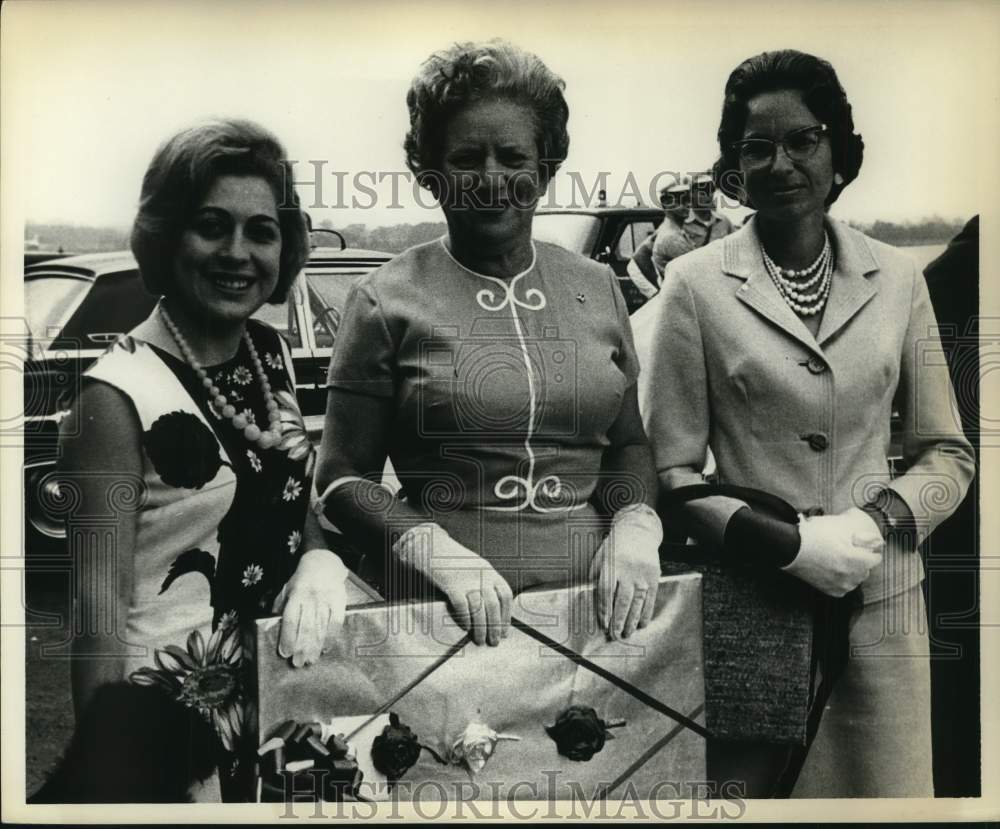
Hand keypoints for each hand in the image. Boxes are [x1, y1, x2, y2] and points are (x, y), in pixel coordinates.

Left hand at [272, 549, 347, 666]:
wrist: (323, 563)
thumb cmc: (301, 580)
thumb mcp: (286, 589)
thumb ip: (279, 606)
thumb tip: (270, 626)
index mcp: (296, 594)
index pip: (290, 619)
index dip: (288, 637)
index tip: (285, 653)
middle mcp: (311, 597)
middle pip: (306, 627)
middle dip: (302, 647)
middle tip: (298, 663)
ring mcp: (327, 599)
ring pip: (320, 627)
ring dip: (315, 646)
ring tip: (310, 660)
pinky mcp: (339, 601)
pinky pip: (336, 622)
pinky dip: (331, 637)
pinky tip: (325, 648)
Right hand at [394, 523, 512, 645]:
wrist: (430, 545)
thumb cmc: (451, 559)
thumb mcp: (474, 566)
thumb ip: (483, 583)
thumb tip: (491, 611)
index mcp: (489, 570)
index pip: (505, 595)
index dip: (507, 615)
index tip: (505, 630)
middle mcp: (481, 574)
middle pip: (494, 605)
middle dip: (495, 626)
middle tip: (494, 641)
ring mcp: (467, 579)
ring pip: (480, 608)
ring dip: (481, 628)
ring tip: (480, 640)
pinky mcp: (451, 583)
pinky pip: (462, 605)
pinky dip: (465, 618)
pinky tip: (466, 627)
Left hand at [590, 504, 663, 638]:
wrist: (638, 531)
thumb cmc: (615, 545)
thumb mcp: (601, 556)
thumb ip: (596, 575)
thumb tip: (593, 598)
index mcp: (612, 565)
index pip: (607, 592)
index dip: (605, 610)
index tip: (604, 624)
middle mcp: (629, 571)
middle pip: (623, 600)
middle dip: (619, 620)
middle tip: (615, 635)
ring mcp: (643, 574)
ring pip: (638, 602)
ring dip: (632, 620)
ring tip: (627, 633)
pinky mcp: (654, 577)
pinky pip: (650, 599)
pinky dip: (646, 613)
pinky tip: (642, 623)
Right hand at [783, 507, 884, 596]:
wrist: (790, 547)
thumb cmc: (812, 536)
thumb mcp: (840, 527)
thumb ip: (863, 535)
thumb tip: (878, 541)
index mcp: (856, 561)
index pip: (876, 558)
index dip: (870, 548)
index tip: (863, 544)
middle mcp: (850, 577)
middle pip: (866, 569)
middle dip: (860, 559)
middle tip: (848, 549)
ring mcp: (840, 586)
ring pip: (855, 578)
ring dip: (851, 569)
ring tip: (839, 558)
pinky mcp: (829, 590)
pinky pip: (843, 585)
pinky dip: (841, 578)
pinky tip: (832, 568)